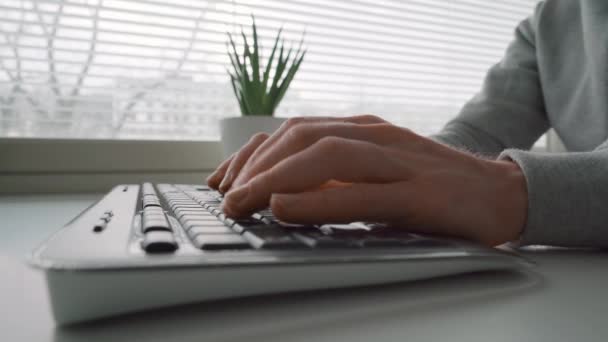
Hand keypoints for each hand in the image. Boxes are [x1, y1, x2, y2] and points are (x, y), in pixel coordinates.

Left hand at [207, 115, 527, 245]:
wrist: (499, 194)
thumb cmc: (432, 188)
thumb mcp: (376, 175)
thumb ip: (336, 179)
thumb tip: (284, 196)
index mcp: (364, 131)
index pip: (296, 130)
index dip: (253, 153)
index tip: (223, 179)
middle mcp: (376, 136)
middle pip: (302, 136)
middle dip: (255, 165)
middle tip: (224, 196)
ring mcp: (397, 161)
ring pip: (325, 156)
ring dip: (273, 178)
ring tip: (240, 203)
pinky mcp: (417, 193)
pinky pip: (358, 193)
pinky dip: (316, 200)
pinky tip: (285, 208)